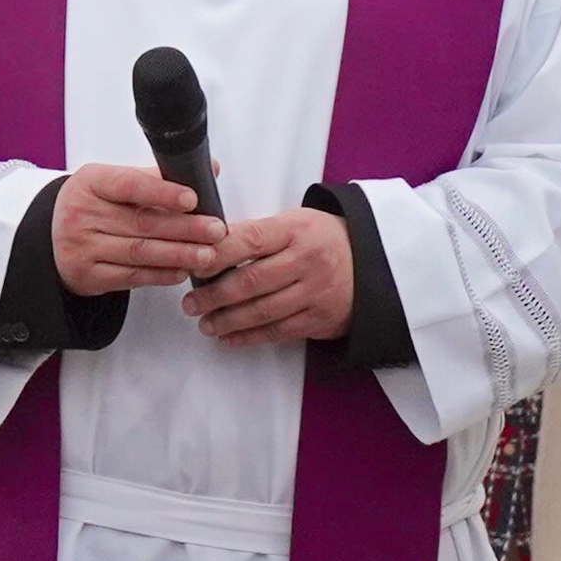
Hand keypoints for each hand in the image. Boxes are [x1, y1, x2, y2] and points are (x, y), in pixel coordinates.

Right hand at [47, 161, 225, 295]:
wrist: (54, 237)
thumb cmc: (93, 205)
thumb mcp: (113, 182)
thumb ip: (157, 178)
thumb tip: (208, 170)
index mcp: (91, 182)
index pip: (129, 185)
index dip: (163, 193)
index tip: (193, 199)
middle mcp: (82, 214)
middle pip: (141, 222)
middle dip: (185, 228)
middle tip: (215, 230)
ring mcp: (82, 246)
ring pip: (139, 252)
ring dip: (178, 254)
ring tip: (207, 254)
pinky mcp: (88, 275)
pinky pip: (131, 276)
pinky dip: (160, 274)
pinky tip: (181, 270)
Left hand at [186, 208, 356, 345]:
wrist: (370, 263)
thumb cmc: (319, 239)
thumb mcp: (293, 223)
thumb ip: (255, 234)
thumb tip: (206, 248)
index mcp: (295, 229)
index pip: (249, 240)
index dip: (217, 255)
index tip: (193, 267)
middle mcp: (307, 260)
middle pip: (252, 280)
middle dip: (215, 295)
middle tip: (190, 304)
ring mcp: (316, 292)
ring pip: (263, 311)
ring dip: (228, 320)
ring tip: (205, 322)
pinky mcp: (321, 319)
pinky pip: (279, 331)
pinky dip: (250, 337)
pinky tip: (229, 337)